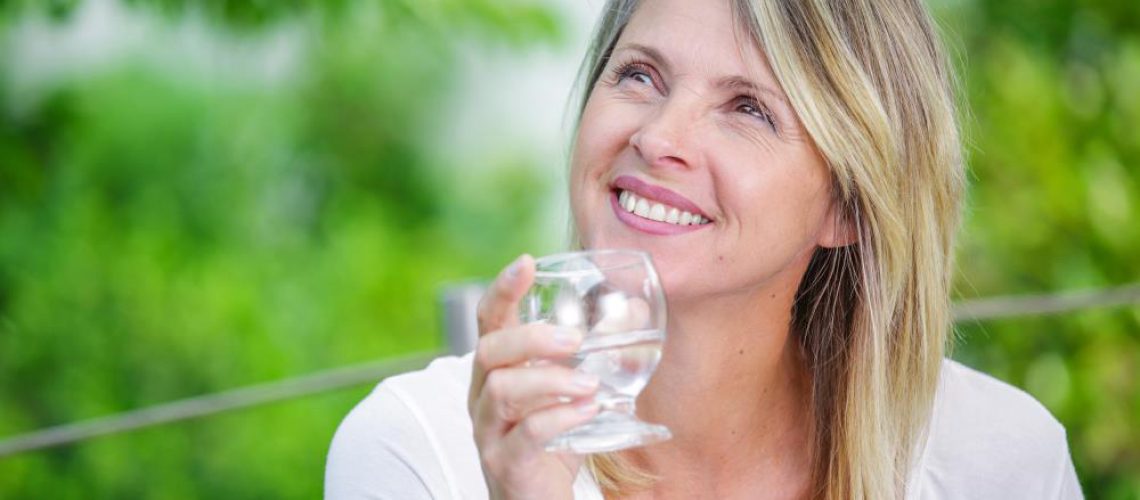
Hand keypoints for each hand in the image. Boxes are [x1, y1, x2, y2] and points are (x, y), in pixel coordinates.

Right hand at [468, 254, 600, 499]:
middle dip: (530, 338)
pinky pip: (524, 435)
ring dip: (551, 381)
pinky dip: (558, 418)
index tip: (527, 262)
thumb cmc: (553, 443)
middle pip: (488, 351)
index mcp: (496, 371)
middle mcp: (483, 397)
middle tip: (575, 340)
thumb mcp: (573, 394)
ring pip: (503, 391)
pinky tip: (588, 411)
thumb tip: (633, 308)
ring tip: (590, 385)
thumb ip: (595, 355)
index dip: (502, 290)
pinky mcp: (505, 464)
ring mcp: (489, 432)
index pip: (488, 320)